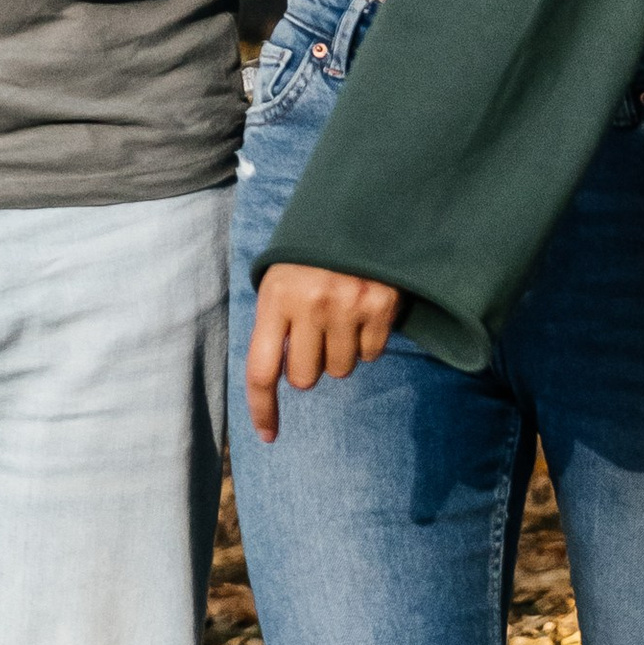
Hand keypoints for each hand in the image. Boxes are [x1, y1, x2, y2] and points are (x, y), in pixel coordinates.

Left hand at [242, 263, 404, 443]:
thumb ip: (275, 323)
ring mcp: (349, 306)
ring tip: (340, 317)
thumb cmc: (311, 254)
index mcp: (276, 298)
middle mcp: (311, 305)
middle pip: (306, 378)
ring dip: (339, 354)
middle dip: (309, 367)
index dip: (263, 409)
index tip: (269, 434)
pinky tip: (362, 312)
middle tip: (314, 334)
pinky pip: (371, 355)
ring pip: (340, 370)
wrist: (360, 209)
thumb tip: (276, 377)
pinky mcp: (381, 306)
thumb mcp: (279, 277)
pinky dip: (366, 343)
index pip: (262, 371)